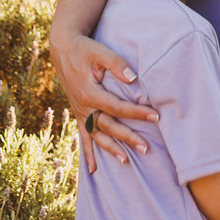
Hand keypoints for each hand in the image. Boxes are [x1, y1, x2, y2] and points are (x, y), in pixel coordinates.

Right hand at [50, 32, 157, 172]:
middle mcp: (83, 106)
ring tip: (126, 161)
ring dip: (111, 149)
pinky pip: (83, 137)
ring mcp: (80, 112)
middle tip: (146, 148)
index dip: (137, 113)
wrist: (63, 48)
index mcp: (90, 92)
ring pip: (97, 135)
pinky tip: (93, 170)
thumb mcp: (100, 52)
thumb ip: (117, 64)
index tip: (156, 116)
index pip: (118, 107)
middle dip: (128, 137)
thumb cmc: (85, 49)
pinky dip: (88, 154)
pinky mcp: (79, 113)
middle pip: (109, 126)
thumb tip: (133, 78)